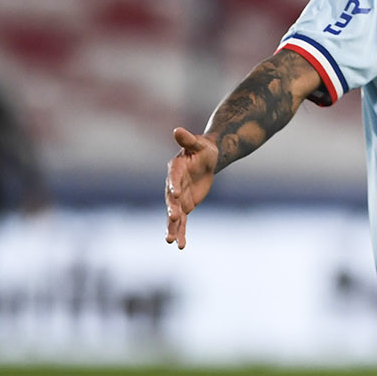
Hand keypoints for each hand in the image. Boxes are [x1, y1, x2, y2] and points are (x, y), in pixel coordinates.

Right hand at [166, 127, 219, 249]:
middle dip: (172, 210)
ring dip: (172, 227)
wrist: (206, 158)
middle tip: (172, 221)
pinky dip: (182, 233)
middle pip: (171, 199)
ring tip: (170, 241)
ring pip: (174, 215)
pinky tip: (180, 246)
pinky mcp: (185, 206)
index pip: (173, 178)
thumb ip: (188, 139)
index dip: (174, 185)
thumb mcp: (199, 143)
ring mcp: (178, 197)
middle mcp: (173, 185)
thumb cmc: (203, 148)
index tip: (175, 194)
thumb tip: (177, 130)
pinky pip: (182, 222)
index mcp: (176, 169)